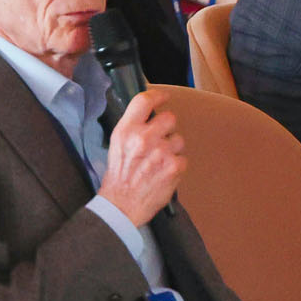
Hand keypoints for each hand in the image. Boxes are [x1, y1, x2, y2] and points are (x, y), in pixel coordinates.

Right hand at [98, 88, 185, 226]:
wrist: (122, 204)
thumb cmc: (119, 175)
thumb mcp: (117, 144)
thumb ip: (132, 127)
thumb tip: (149, 115)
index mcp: (127, 130)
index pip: (144, 101)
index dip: (158, 96)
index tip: (164, 97)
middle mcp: (144, 137)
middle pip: (169, 117)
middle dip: (167, 128)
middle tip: (159, 140)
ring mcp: (161, 152)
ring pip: (178, 139)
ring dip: (172, 148)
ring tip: (159, 161)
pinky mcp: (174, 166)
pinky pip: (183, 158)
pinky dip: (176, 165)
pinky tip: (164, 172)